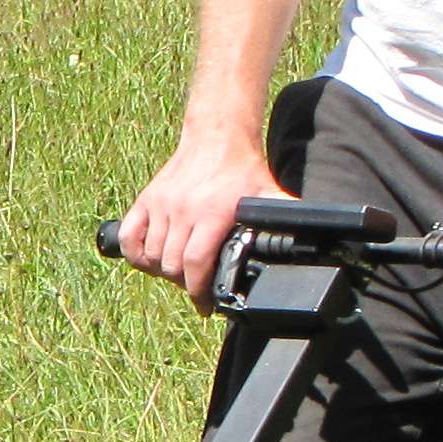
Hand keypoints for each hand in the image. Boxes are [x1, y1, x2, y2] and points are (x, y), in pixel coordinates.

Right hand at [119, 136, 283, 304]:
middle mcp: (183, 210)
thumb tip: (312, 236)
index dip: (199, 291)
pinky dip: (137, 254)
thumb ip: (285, 215)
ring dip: (164, 272)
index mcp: (212, 214)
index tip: (207, 304)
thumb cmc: (243, 170)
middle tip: (197, 286)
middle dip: (184, 284)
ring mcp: (161, 205)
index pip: (195, 264)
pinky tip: (151, 259)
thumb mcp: (268, 193)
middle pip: (172, 266)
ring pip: (152, 256)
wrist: (216, 137)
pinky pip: (130, 236)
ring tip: (180, 273)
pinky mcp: (147, 200)